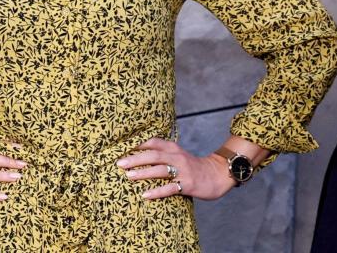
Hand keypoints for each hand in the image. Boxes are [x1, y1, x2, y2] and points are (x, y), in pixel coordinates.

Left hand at [117, 137, 234, 200]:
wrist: (216, 174)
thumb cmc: (192, 166)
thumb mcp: (178, 155)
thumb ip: (163, 154)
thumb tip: (138, 156)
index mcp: (174, 148)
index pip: (153, 142)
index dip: (138, 144)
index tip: (122, 148)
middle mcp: (177, 157)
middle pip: (154, 155)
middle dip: (136, 158)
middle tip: (120, 163)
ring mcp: (183, 171)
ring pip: (160, 170)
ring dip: (144, 173)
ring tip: (129, 176)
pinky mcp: (187, 184)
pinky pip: (169, 188)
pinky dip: (156, 191)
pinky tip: (145, 194)